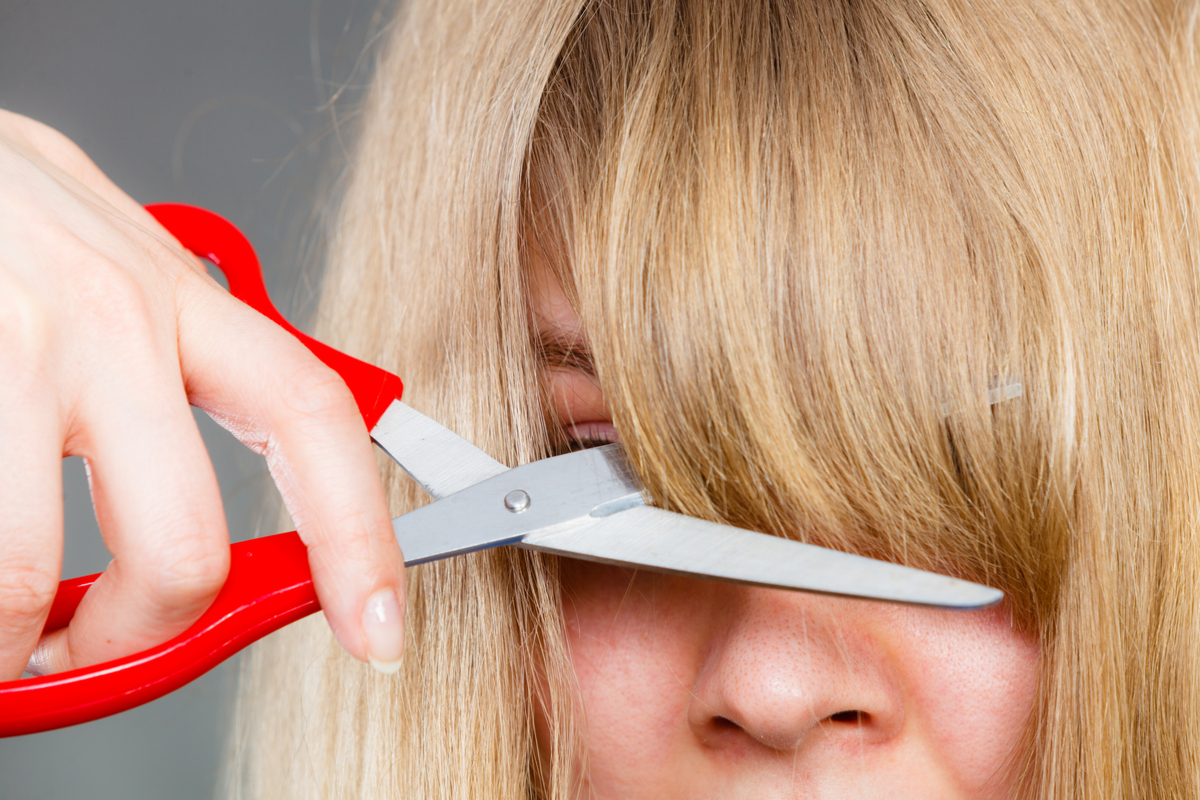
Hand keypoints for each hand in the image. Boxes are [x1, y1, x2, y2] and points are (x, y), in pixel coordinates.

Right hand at [0, 110, 405, 679]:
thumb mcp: (89, 257)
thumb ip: (150, 361)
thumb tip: (164, 494)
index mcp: (175, 293)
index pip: (313, 419)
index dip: (360, 537)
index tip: (380, 628)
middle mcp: (112, 316)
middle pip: (185, 549)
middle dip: (135, 638)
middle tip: (81, 652)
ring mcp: (17, 344)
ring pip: (25, 574)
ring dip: (5, 634)